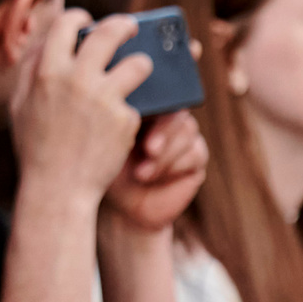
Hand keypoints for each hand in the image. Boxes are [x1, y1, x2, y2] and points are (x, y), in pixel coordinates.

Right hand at [10, 9, 147, 203]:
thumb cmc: (35, 147)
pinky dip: (132, 110)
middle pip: (110, 32)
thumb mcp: (20, 104)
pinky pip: (137, 103)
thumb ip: (32, 69)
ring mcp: (103, 98)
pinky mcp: (124, 119)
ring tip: (140, 70)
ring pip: (139, 63)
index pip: (68, 24)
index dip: (81, 18)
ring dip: (142, 64)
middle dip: (125, 25)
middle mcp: (76, 78)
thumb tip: (49, 40)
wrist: (56, 190)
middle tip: (130, 28)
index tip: (89, 22)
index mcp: (46, 71)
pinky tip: (124, 122)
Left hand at [103, 110, 205, 233]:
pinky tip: (152, 178)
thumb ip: (116, 123)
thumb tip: (126, 110)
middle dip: (163, 130)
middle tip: (149, 149)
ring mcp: (185, 136)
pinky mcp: (196, 157)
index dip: (152, 105)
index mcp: (146, 107)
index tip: (138, 119)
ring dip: (164, 156)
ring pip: (187, 132)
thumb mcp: (106, 145)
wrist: (123, 207)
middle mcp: (168, 117)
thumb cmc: (108, 170)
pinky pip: (195, 153)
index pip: (156, 95)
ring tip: (141, 174)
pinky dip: (174, 166)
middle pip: (176, 111)